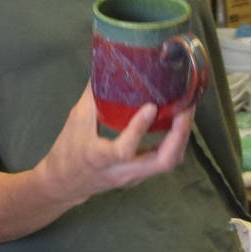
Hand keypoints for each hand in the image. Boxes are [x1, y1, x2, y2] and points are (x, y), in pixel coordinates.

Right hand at [34, 85, 192, 208]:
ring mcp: (134, 176)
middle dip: (180, 135)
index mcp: (101, 157)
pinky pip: (164, 160)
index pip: (124, 149)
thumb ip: (93, 96)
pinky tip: (177, 123)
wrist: (64, 183)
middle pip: (162, 162)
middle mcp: (122, 171)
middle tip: (186, 109)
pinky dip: (174, 142)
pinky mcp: (140, 175)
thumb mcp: (76, 121)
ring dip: (181, 138)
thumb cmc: (68, 151)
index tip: (151, 106)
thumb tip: (106, 68)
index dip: (139, 128)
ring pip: (168, 162)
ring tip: (186, 112)